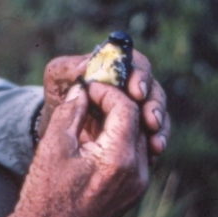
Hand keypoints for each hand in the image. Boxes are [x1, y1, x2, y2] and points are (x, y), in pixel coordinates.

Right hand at [0, 83, 149, 216]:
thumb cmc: (45, 193)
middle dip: (116, 102)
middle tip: (92, 94)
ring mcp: (138, 186)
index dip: (106, 91)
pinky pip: (137, 155)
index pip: (126, 108)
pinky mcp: (134, 193)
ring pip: (140, 137)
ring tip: (94, 113)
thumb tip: (83, 88)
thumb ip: (71, 112)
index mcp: (118, 159)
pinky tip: (99, 135)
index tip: (86, 87)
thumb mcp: (54, 145)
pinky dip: (122, 139)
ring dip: (121, 119)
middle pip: (138, 121)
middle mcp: (138, 173)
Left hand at [39, 48, 169, 155]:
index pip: (135, 63)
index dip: (139, 75)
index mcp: (115, 67)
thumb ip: (67, 69)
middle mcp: (131, 85)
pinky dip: (157, 141)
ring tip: (155, 143)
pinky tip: (154, 153)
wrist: (58, 127)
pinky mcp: (141, 128)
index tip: (136, 92)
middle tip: (150, 120)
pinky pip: (156, 133)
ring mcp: (139, 107)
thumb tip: (86, 65)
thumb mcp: (57, 79)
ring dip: (160, 126)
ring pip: (159, 112)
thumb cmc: (60, 96)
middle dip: (154, 104)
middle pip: (153, 88)